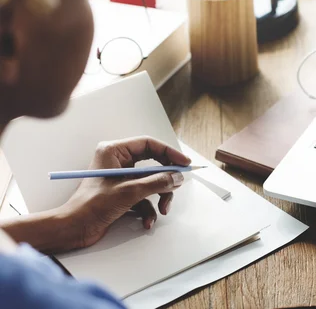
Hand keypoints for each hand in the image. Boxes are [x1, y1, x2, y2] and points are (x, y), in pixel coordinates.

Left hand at [61, 136, 190, 249]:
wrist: (73, 229)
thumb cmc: (91, 206)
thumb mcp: (129, 192)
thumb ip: (157, 182)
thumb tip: (177, 177)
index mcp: (114, 151)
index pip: (149, 144)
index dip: (169, 153)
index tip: (184, 163)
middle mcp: (118, 162)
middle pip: (153, 164)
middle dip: (165, 180)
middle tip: (176, 186)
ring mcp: (121, 178)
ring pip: (151, 182)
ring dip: (159, 197)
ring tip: (161, 210)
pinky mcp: (122, 193)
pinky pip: (144, 196)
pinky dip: (148, 209)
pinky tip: (147, 221)